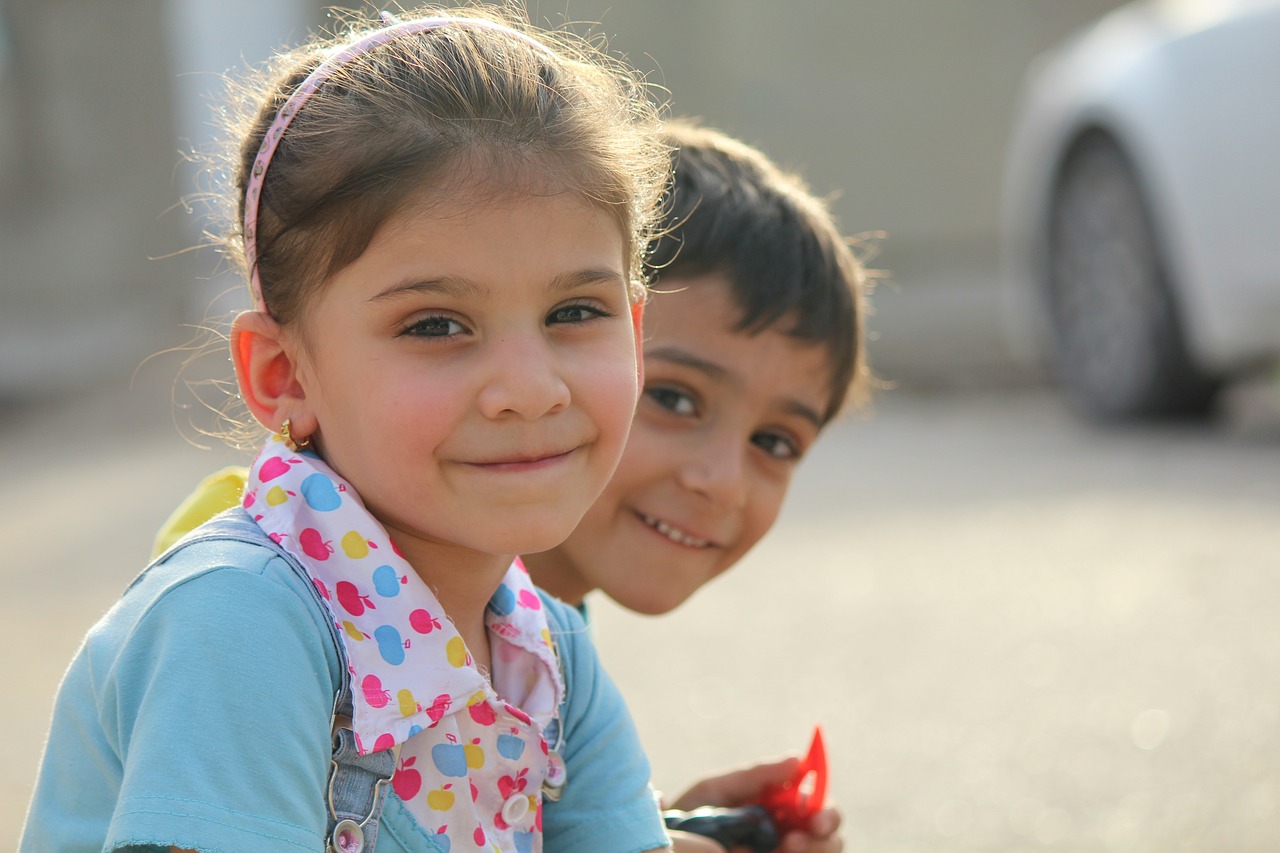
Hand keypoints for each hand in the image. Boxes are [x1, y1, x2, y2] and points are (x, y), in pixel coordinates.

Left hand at [667, 758, 843, 852]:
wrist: (664, 845)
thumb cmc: (687, 818)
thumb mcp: (716, 791)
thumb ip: (755, 776)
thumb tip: (798, 759)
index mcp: (776, 808)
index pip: (816, 803)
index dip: (823, 806)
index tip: (815, 813)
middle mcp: (786, 833)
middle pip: (830, 832)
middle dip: (825, 830)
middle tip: (801, 836)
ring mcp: (782, 851)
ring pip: (825, 851)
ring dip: (815, 848)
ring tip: (787, 848)